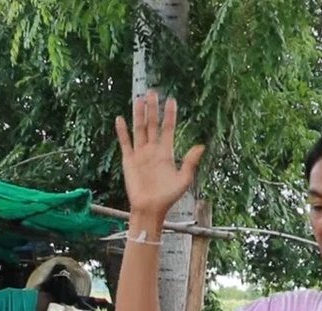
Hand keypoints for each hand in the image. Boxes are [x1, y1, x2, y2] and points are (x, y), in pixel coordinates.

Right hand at [115, 90, 204, 222]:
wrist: (150, 209)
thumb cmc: (168, 197)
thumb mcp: (184, 179)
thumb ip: (190, 162)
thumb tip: (201, 146)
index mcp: (166, 153)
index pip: (168, 129)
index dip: (170, 115)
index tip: (171, 100)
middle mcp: (153, 150)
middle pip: (153, 124)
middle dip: (153, 108)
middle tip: (153, 92)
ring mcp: (140, 154)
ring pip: (139, 129)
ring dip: (139, 114)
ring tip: (139, 99)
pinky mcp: (129, 161)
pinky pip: (125, 142)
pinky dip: (122, 131)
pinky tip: (120, 119)